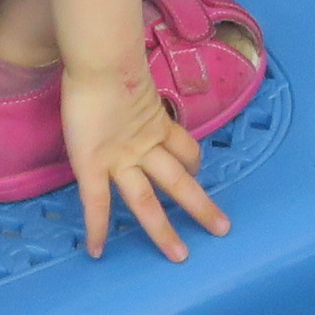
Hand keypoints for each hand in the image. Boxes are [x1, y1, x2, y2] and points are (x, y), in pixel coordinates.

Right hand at [64, 61, 228, 260]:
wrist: (98, 58)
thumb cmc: (108, 58)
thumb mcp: (129, 71)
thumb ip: (133, 79)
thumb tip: (127, 64)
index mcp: (155, 122)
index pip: (183, 148)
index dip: (193, 161)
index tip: (198, 170)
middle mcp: (143, 145)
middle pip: (178, 181)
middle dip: (200, 206)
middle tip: (222, 229)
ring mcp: (119, 158)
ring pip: (146, 201)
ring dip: (163, 230)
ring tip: (180, 257)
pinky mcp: (92, 164)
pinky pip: (96, 203)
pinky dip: (97, 228)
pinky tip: (96, 251)